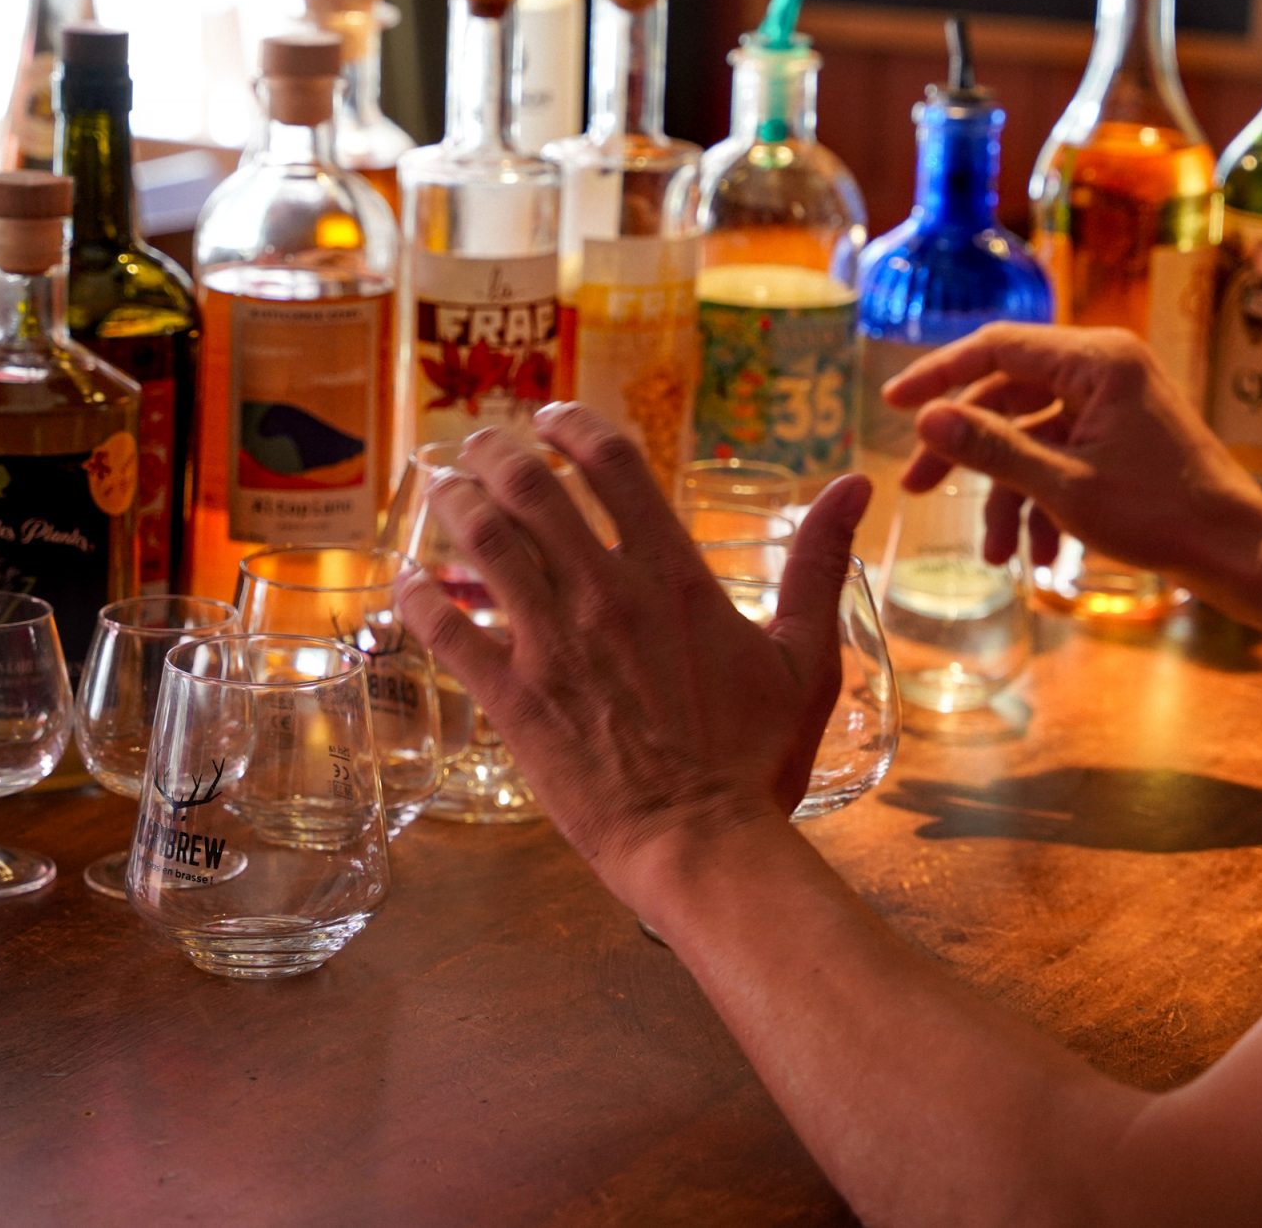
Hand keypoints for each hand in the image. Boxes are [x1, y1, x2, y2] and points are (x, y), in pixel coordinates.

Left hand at [394, 404, 870, 897]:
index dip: (573, 426)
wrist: (701, 844)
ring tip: (441, 488)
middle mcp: (605, 592)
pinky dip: (417, 597)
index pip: (612, 464)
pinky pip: (447, 630)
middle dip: (496, 452)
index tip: (551, 418)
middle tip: (479, 445)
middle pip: (532, 488)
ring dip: (455, 503)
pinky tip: (404, 581)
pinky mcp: (511, 696)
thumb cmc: (756, 758)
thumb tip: (857, 483)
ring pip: (484, 542)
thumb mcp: (805, 656)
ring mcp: (552, 642)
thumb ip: (821, 563)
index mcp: (674, 575)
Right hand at [879, 324, 1261, 601]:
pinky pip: (1061, 455)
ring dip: (1007, 494)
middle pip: (1007, 395)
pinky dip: (1043, 501)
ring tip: (994, 555)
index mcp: (1096, 360)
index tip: (893, 404)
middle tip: (918, 486)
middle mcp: (1105, 367)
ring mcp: (1114, 402)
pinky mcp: (1121, 434)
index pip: (996, 347)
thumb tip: (925, 419)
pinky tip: (1041, 556)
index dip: (938, 374)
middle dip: (967, 451)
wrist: (1238, 551)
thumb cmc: (1160, 514)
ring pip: (1031, 436)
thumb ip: (990, 448)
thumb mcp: (1062, 485)